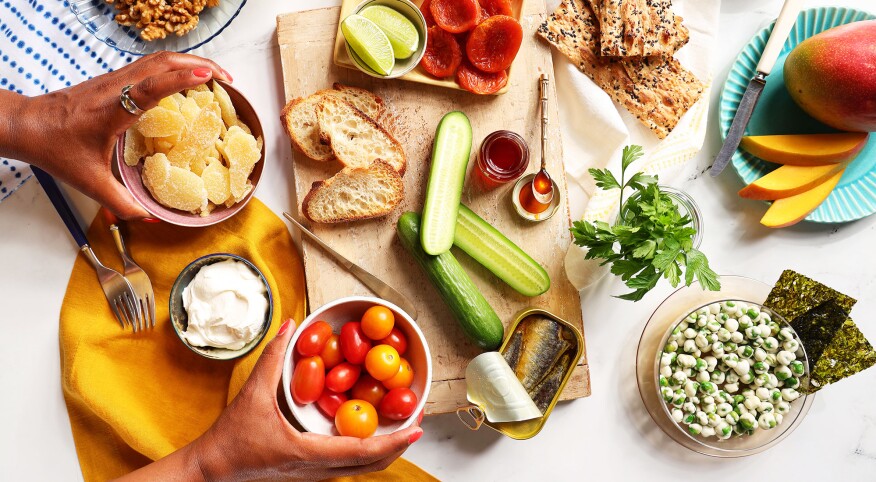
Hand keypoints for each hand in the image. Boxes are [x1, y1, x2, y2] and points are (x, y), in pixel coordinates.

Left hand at [8, 51, 230, 218]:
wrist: (27, 125)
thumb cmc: (56, 148)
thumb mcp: (89, 182)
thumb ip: (120, 202)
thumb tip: (149, 217)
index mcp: (113, 109)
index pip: (152, 86)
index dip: (182, 80)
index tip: (209, 77)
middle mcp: (115, 88)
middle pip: (162, 62)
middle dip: (199, 64)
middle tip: (227, 78)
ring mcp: (114, 80)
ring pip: (157, 59)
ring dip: (188, 62)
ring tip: (214, 75)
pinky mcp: (112, 80)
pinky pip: (149, 65)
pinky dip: (173, 67)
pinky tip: (183, 79)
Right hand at [191, 319, 423, 481]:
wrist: (212, 471)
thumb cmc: (231, 437)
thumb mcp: (252, 394)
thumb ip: (272, 358)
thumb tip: (291, 324)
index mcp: (309, 453)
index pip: (362, 451)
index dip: (394, 440)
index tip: (417, 427)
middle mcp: (318, 470)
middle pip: (372, 465)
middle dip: (399, 444)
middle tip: (418, 421)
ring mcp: (315, 475)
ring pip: (361, 468)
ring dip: (385, 449)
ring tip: (402, 427)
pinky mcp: (310, 474)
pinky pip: (348, 466)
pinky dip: (367, 452)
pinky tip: (370, 433)